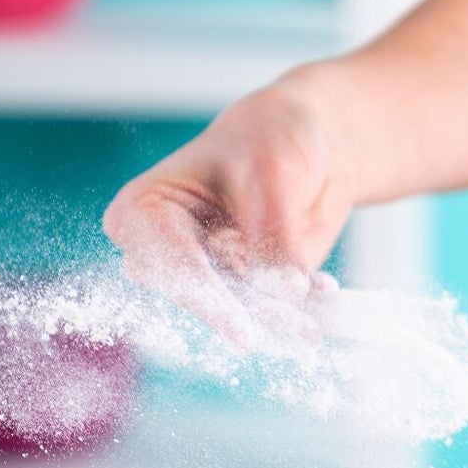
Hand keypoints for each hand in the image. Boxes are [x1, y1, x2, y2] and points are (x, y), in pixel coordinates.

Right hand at [102, 73, 351, 349]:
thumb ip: (274, 233)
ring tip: (315, 321)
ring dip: (280, 319)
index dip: (203, 295)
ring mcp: (207, 275)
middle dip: (248, 314)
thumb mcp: (273, 173)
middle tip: (297, 329)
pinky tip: (324, 290)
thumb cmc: (270, 138)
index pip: (165, 261)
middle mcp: (164, 252)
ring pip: (236, 313)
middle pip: (197, 298)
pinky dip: (299, 309)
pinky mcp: (244, 292)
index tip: (241, 328)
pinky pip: (269, 313)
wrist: (307, 146)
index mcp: (143, 210)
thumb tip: (285, 291)